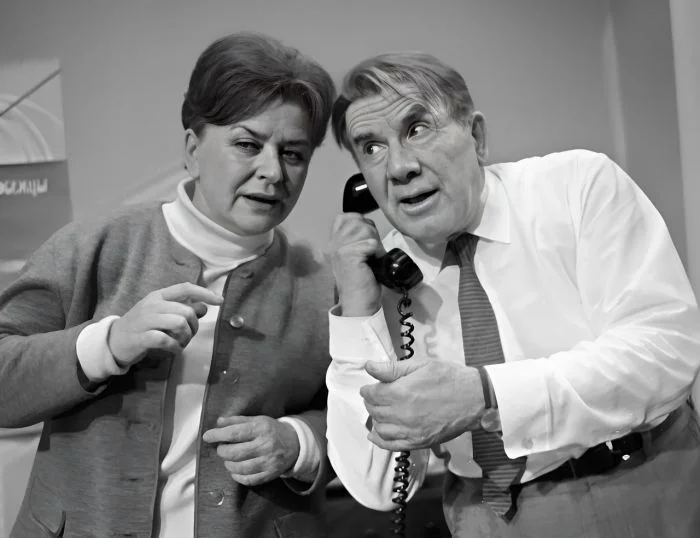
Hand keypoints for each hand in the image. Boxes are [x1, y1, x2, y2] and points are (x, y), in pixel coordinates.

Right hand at [108, 282, 222, 366]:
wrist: (113, 341)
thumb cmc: (142, 327)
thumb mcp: (162, 314)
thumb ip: (183, 309)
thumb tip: (205, 306)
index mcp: (158, 296)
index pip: (186, 288)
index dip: (205, 293)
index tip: (220, 301)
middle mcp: (152, 304)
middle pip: (186, 311)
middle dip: (194, 326)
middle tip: (188, 336)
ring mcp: (145, 320)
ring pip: (179, 324)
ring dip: (186, 338)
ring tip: (181, 344)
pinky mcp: (141, 337)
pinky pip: (167, 340)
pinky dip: (176, 347)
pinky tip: (174, 350)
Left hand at [202, 415, 299, 485]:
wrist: (294, 444)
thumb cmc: (271, 430)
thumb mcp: (257, 420)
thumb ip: (237, 420)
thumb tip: (218, 422)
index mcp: (261, 429)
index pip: (235, 433)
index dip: (218, 435)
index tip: (207, 436)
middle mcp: (265, 446)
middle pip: (235, 453)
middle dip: (222, 451)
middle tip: (221, 448)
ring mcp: (268, 462)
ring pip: (240, 468)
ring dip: (228, 464)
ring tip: (228, 459)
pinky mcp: (269, 474)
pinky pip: (248, 480)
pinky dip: (237, 476)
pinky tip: (235, 470)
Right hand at [330, 213, 384, 316]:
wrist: (359, 303)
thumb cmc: (361, 281)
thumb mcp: (355, 255)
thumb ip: (356, 239)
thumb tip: (369, 225)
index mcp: (334, 242)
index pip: (346, 217)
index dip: (362, 225)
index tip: (367, 243)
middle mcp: (334, 243)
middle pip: (359, 221)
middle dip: (371, 234)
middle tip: (371, 253)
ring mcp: (340, 249)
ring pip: (366, 230)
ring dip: (375, 244)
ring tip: (373, 258)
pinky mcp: (349, 255)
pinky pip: (371, 243)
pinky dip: (377, 253)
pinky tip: (374, 264)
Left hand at [360, 359, 483, 450]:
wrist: (475, 398)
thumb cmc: (450, 378)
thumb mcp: (420, 365)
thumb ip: (392, 368)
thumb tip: (369, 367)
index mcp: (401, 392)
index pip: (371, 394)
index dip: (368, 389)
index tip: (370, 387)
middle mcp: (402, 414)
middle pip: (374, 411)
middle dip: (371, 402)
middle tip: (376, 396)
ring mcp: (410, 431)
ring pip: (380, 429)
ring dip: (376, 419)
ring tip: (380, 411)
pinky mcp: (419, 442)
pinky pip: (392, 445)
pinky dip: (380, 441)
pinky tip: (376, 434)